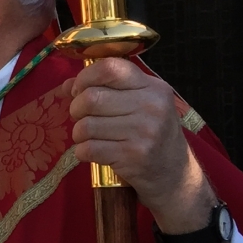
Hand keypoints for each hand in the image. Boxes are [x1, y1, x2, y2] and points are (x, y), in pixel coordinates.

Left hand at [64, 58, 211, 230]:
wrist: (174, 175)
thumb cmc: (151, 135)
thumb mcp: (140, 105)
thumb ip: (107, 89)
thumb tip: (67, 85)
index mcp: (153, 87)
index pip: (111, 68)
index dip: (85, 77)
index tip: (79, 90)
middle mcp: (151, 107)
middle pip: (91, 97)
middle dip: (76, 109)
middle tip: (83, 118)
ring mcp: (144, 132)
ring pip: (85, 125)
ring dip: (79, 133)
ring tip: (90, 137)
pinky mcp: (133, 156)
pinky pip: (88, 148)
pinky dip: (82, 151)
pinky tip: (93, 152)